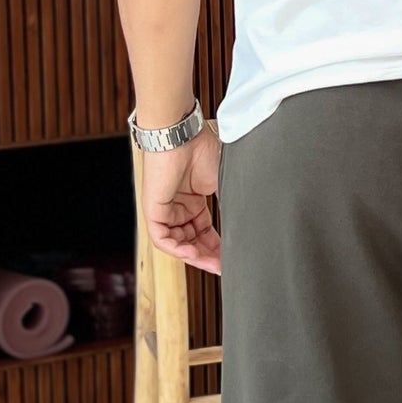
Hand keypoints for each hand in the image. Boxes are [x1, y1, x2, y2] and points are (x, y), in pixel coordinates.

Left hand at [139, 126, 222, 274]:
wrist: (184, 134)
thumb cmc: (205, 148)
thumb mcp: (225, 181)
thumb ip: (232, 204)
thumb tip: (248, 224)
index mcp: (194, 198)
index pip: (205, 231)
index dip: (218, 247)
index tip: (231, 259)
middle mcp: (179, 205)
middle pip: (193, 240)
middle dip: (209, 256)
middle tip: (224, 267)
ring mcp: (165, 209)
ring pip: (179, 243)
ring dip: (196, 255)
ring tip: (213, 263)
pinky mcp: (153, 210)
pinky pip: (163, 239)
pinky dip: (178, 249)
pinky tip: (194, 253)